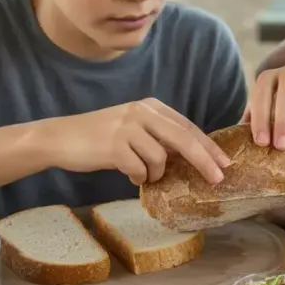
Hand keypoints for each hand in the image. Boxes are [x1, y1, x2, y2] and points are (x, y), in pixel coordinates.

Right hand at [54, 99, 229, 185]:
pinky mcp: (114, 145)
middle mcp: (141, 112)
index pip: (188, 127)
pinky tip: (129, 175)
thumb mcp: (135, 129)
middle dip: (204, 160)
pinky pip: (140, 169)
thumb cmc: (101, 138)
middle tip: (218, 178)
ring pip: (160, 158)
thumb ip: (160, 138)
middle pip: (184, 138)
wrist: (60, 138)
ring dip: (156, 173)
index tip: (225, 163)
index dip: (208, 146)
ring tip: (143, 174)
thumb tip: (193, 158)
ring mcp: (127, 127)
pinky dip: (138, 177)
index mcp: (151, 107)